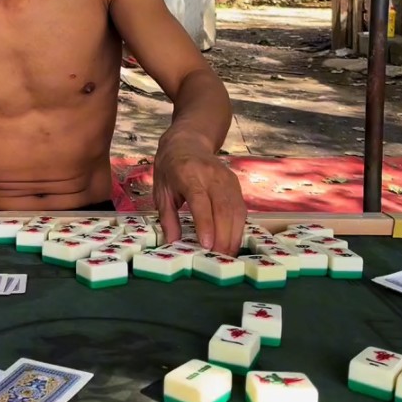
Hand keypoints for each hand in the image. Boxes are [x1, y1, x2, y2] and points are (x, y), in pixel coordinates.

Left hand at [153, 132, 246, 254]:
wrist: (187, 142)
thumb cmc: (170, 168)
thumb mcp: (161, 191)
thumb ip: (167, 218)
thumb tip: (174, 243)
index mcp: (188, 174)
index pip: (200, 201)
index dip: (205, 224)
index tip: (206, 245)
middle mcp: (211, 175)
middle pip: (222, 208)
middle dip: (223, 236)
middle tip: (217, 259)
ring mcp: (226, 178)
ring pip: (235, 210)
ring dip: (233, 235)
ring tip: (226, 256)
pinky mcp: (235, 184)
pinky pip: (240, 208)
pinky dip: (239, 227)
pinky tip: (232, 241)